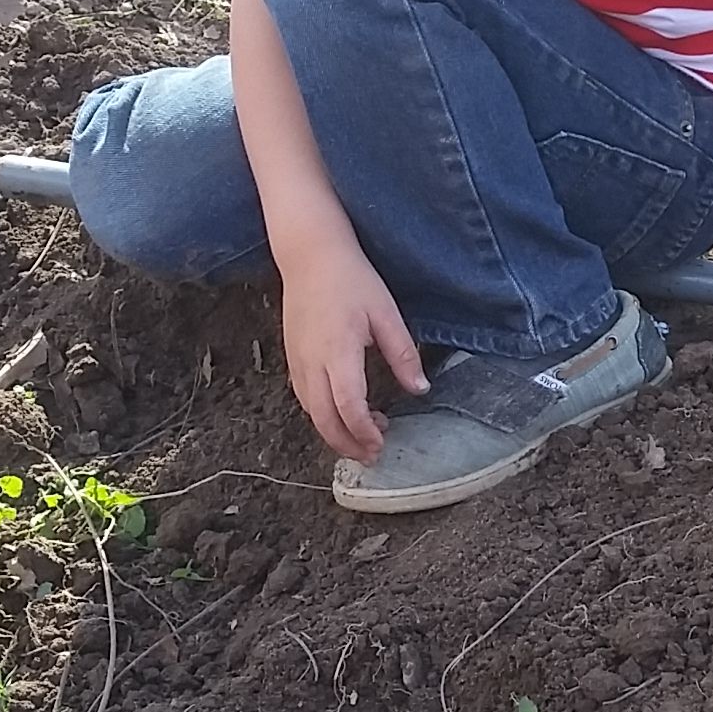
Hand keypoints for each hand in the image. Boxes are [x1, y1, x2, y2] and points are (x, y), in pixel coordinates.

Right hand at [278, 242, 427, 460]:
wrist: (309, 256)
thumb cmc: (351, 279)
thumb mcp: (386, 313)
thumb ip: (403, 354)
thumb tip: (420, 388)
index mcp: (338, 352)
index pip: (348, 406)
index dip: (364, 431)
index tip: (382, 443)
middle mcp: (312, 362)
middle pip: (324, 420)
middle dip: (348, 444)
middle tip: (373, 455)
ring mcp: (297, 362)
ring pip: (311, 412)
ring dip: (336, 431)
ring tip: (365, 436)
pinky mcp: (292, 358)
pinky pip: (304, 398)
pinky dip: (323, 414)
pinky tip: (343, 412)